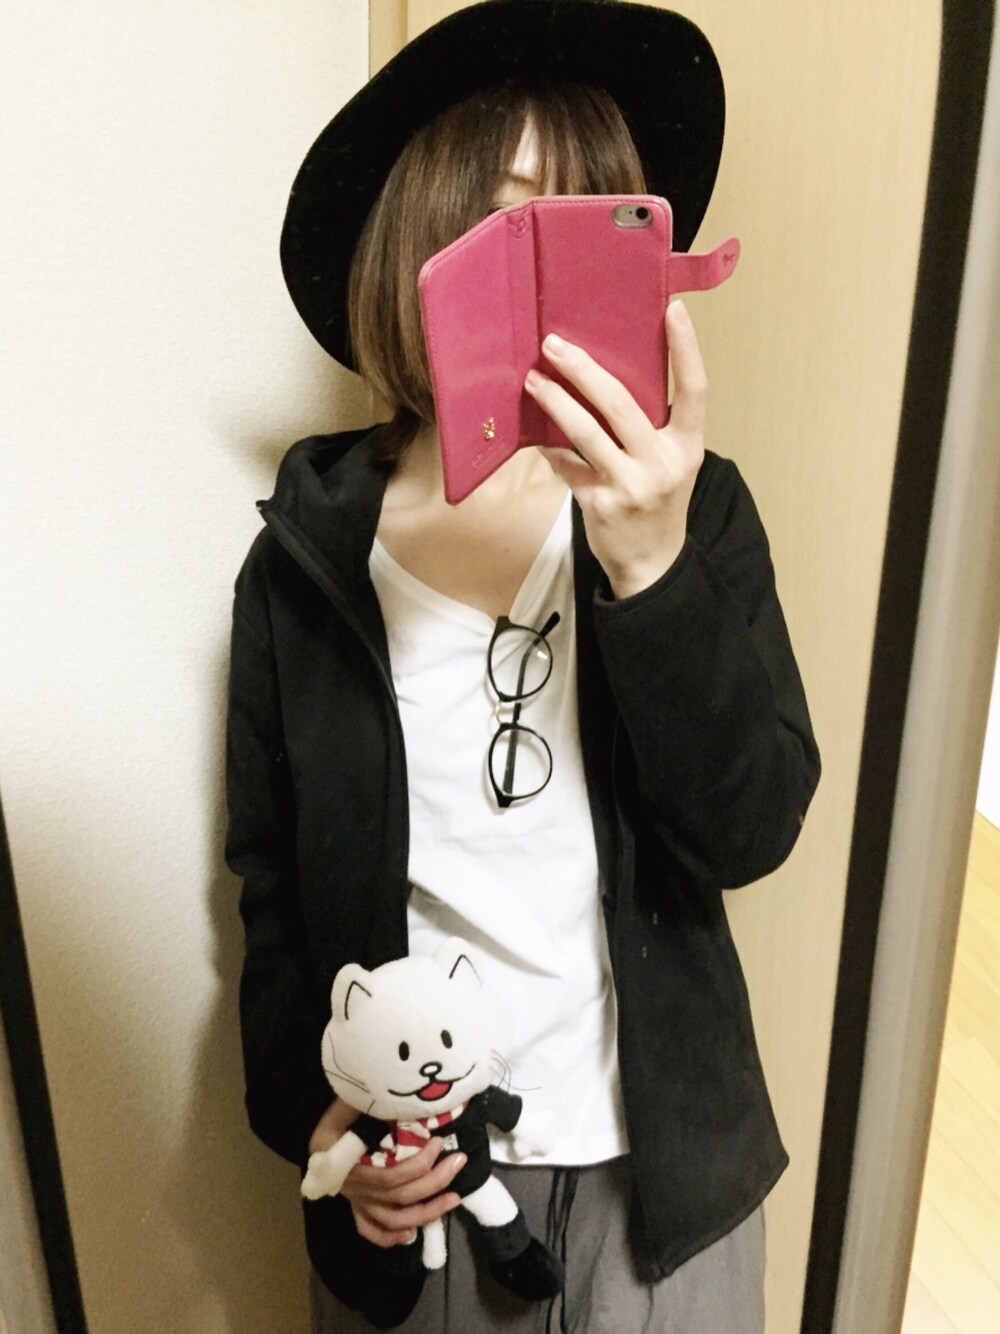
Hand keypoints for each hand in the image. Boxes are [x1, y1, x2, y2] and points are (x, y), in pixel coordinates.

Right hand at [308, 1101, 466, 1248]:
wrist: (320, 1130)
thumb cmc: (339, 1114)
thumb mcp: (349, 1103)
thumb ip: (371, 1104)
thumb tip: (405, 1105)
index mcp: (347, 1163)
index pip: (389, 1176)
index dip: (418, 1165)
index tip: (439, 1143)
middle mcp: (352, 1187)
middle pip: (397, 1196)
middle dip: (434, 1182)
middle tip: (459, 1161)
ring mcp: (354, 1200)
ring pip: (392, 1218)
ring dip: (426, 1212)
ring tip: (453, 1199)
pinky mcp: (356, 1207)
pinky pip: (370, 1230)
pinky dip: (389, 1237)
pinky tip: (411, 1234)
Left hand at [526, 299, 706, 598]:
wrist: (651, 563)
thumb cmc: (657, 500)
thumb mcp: (670, 461)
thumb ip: (653, 424)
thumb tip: (609, 374)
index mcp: (687, 446)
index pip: (694, 389)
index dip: (686, 349)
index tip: (673, 310)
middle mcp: (662, 463)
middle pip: (622, 405)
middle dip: (584, 370)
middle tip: (555, 344)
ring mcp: (630, 485)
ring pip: (586, 433)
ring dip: (555, 402)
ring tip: (533, 379)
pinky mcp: (599, 504)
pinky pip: (566, 465)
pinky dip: (549, 448)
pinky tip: (533, 431)